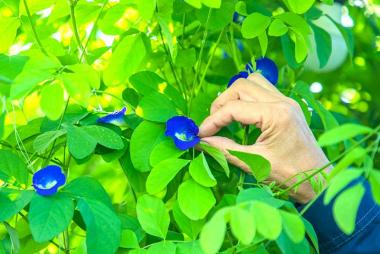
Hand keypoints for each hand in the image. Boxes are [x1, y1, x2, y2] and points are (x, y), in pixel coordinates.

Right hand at [198, 73, 329, 202]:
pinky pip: (263, 90)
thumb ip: (224, 148)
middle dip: (222, 103)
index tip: (200, 135)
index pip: (234, 108)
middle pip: (241, 86)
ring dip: (235, 96)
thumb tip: (201, 141)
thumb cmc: (290, 176)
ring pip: (253, 82)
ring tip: (227, 117)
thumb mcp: (254, 164)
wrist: (320, 182)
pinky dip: (248, 99)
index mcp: (276, 114)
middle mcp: (283, 101)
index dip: (212, 121)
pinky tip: (244, 117)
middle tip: (213, 125)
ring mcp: (287, 101)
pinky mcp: (288, 106)